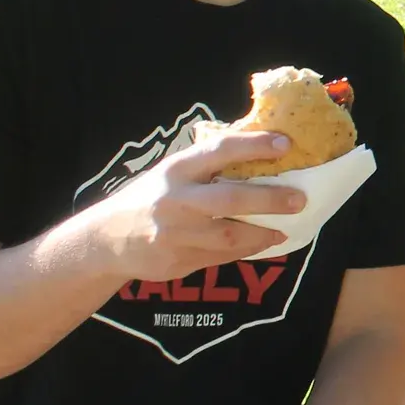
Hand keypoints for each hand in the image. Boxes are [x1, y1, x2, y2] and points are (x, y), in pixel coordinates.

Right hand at [75, 130, 302, 281]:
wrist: (104, 240)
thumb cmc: (149, 198)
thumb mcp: (170, 173)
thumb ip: (206, 166)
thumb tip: (260, 149)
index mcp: (176, 171)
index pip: (220, 150)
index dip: (254, 145)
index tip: (287, 143)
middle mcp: (175, 201)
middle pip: (230, 200)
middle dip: (269, 200)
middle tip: (299, 200)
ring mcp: (175, 235)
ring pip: (230, 237)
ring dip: (263, 234)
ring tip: (285, 229)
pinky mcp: (177, 261)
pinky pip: (221, 257)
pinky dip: (246, 250)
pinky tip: (262, 243)